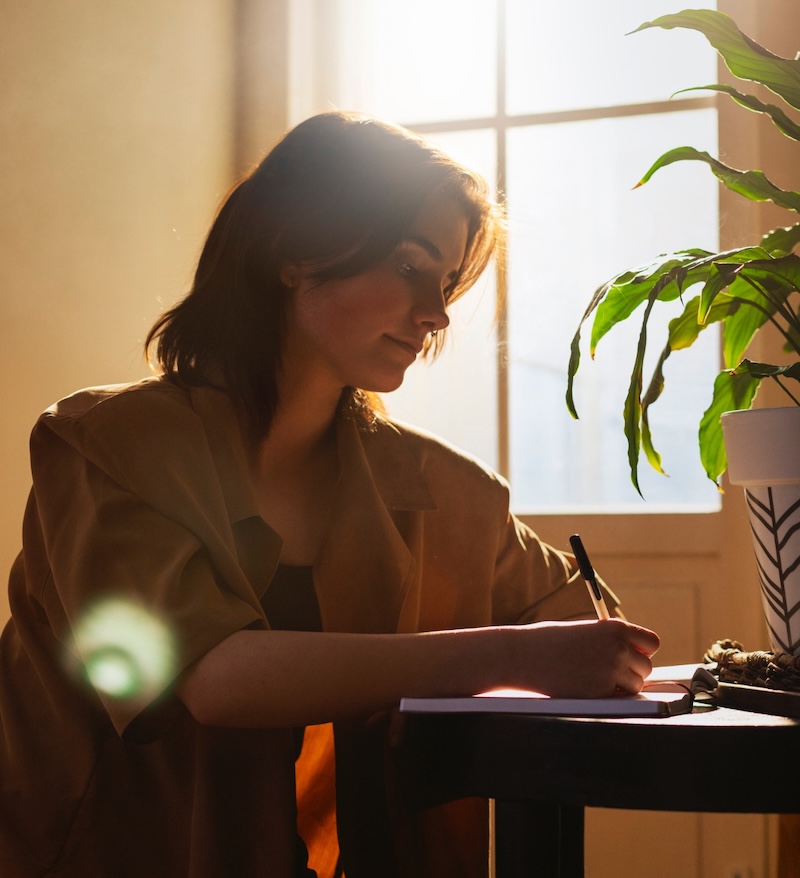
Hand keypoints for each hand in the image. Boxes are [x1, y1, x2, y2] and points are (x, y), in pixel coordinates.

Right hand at [507, 618, 659, 697]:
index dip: (642, 651)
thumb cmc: (550, 641)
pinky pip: (619, 698)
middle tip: (606, 671)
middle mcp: (617, 647)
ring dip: (621, 686)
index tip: (631, 656)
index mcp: (614, 627)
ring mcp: (610, 670)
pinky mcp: (600, 691)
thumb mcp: (584, 631)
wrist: (523, 654)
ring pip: (635, 685)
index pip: (651, 643)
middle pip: (646, 667)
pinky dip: (608, 697)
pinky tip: (587, 687)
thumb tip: (637, 659)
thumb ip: (611, 641)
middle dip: (630, 671)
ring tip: (594, 679)